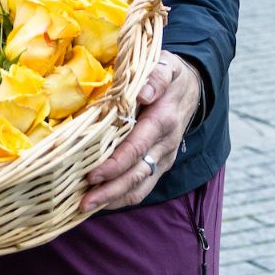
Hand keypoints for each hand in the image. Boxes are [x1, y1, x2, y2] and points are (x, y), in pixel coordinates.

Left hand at [82, 52, 202, 211]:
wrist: (192, 87)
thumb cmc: (170, 75)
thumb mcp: (165, 67)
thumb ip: (155, 78)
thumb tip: (143, 93)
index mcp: (163, 121)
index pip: (136, 149)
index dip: (114, 164)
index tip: (92, 174)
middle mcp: (165, 145)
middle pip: (137, 175)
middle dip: (110, 191)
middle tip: (82, 202)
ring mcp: (163, 157)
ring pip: (141, 186)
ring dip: (114, 199)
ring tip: (85, 208)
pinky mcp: (160, 163)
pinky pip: (143, 186)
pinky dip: (123, 197)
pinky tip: (101, 202)